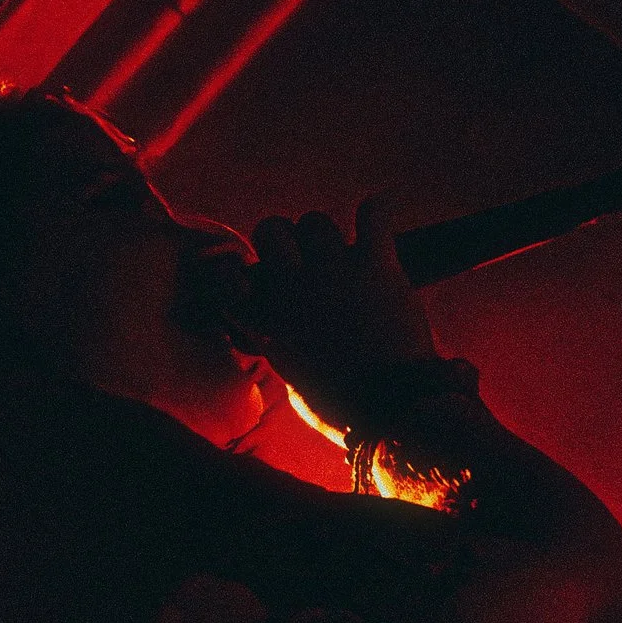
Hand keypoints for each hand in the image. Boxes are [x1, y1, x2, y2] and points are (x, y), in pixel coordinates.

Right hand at [236, 199, 440, 427]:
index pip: (229, 274)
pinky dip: (374, 213)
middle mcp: (293, 288)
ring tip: (337, 252)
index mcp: (267, 321)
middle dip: (282, 238)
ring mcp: (335, 273)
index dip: (237, 273)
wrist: (392, 409)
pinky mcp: (376, 266)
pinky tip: (372, 222)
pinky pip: (373, 215)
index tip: (248, 283)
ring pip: (315, 221)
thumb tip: (282, 332)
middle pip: (271, 228)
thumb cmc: (343, 407)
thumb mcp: (294, 381)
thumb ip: (283, 347)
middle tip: (297, 256)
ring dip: (324, 235)